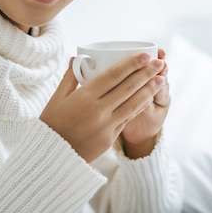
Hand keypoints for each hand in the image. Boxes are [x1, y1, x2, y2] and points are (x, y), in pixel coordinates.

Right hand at [40, 53, 164, 162]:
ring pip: (133, 104)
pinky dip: (139, 107)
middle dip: (146, 74)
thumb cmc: (51, 124)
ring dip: (149, 90)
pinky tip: (148, 98)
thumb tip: (75, 57)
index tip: (145, 55)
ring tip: (161, 79)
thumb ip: (69, 77)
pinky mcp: (109, 138)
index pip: (113, 76)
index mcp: (84, 97)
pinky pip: (128, 119)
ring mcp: (106, 126)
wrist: (50, 157)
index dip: (131, 64)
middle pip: (127, 88)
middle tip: (160, 63)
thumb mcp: (56, 98)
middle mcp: (98, 111)